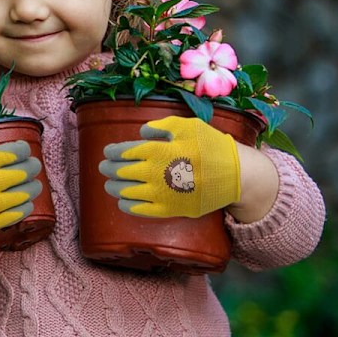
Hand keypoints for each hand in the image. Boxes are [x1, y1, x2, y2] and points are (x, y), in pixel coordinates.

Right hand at [0, 130, 41, 237]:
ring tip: (34, 183)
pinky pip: (16, 215)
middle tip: (34, 164)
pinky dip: (25, 206)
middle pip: (25, 172)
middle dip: (32, 166)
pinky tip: (25, 202)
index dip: (24, 149)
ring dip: (34, 186)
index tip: (23, 149)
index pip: (16, 153)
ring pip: (25, 194)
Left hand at [99, 116, 239, 218]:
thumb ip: (160, 127)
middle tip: (103, 167)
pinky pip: (140, 210)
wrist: (234, 174)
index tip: (107, 152)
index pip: (124, 152)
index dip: (112, 152)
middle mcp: (155, 173)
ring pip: (126, 192)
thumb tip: (140, 133)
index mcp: (158, 150)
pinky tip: (123, 201)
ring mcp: (161, 193)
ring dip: (113, 187)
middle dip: (109, 169)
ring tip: (109, 184)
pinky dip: (127, 205)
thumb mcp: (187, 125)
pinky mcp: (169, 210)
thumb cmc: (210, 145)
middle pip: (121, 172)